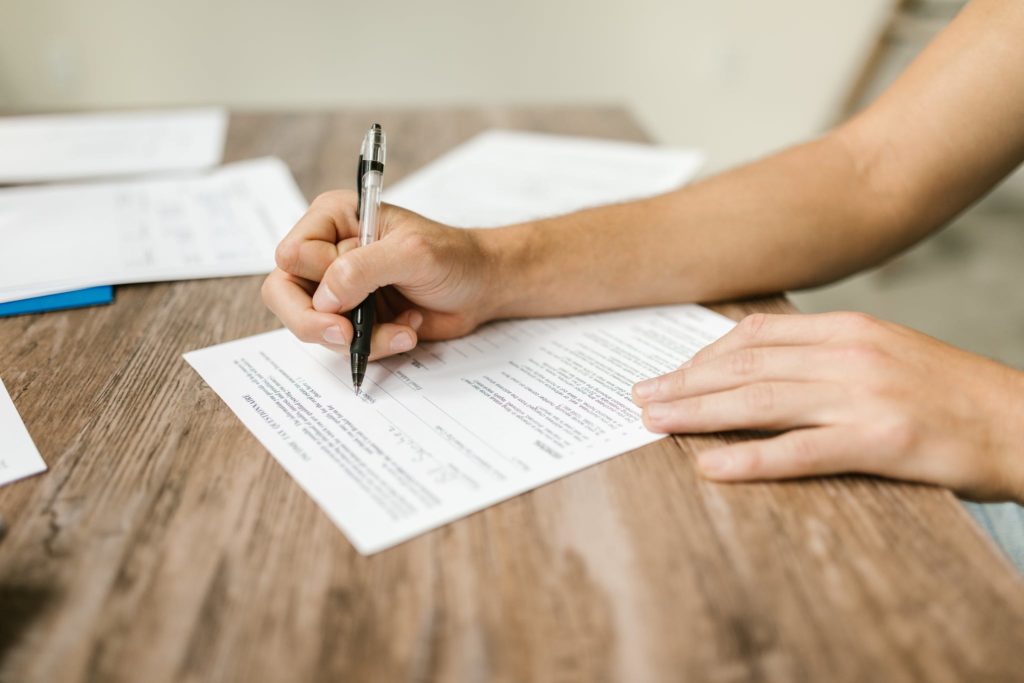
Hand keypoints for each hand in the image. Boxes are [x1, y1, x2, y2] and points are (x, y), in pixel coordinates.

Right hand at [262, 190, 496, 358]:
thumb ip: (362, 269)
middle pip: (283, 294)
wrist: (482, 287)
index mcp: (333, 219)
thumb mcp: (411, 253)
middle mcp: (328, 252)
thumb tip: (323, 299)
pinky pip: (342, 344)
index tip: (351, 295)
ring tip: (403, 328)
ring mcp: (339, 288)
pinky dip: (376, 346)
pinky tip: (408, 330)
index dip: (317, 280)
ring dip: (360, 338)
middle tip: (346, 336)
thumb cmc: (452, 256)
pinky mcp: (355, 318)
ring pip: (313, 326)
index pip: (291, 256)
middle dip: (315, 323)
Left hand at [631, 312, 1023, 501]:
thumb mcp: (884, 353)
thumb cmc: (949, 393)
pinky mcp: (882, 439)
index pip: (756, 336)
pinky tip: (712, 466)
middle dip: (685, 383)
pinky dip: (750, 459)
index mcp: (847, 329)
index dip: (703, 356)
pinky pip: (800, 451)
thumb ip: (824, 354)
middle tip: (640, 398)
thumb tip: (759, 366)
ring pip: (760, 401)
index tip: (669, 373)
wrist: (1023, 422)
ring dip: (698, 413)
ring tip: (653, 423)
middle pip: (746, 366)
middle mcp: (849, 353)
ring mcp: (864, 395)